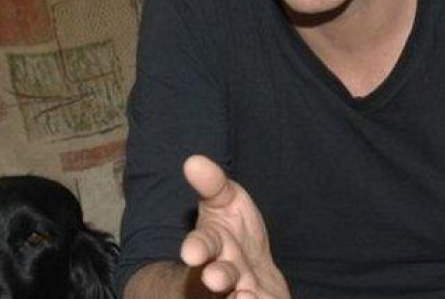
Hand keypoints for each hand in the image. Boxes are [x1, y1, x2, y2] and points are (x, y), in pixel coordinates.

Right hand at [180, 155, 289, 298]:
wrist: (252, 271)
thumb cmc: (234, 231)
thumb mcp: (225, 201)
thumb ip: (212, 183)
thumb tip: (193, 160)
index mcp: (212, 244)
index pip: (200, 245)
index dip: (196, 248)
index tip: (192, 253)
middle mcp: (221, 272)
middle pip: (217, 278)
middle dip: (218, 277)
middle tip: (216, 278)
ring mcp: (238, 292)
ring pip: (235, 297)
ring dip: (240, 297)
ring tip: (247, 295)